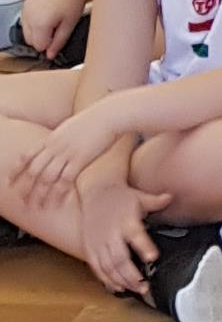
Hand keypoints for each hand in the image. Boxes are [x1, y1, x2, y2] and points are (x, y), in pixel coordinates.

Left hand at [15, 96, 135, 203]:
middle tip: (22, 199)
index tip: (11, 179)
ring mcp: (66, 153)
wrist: (109, 115)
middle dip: (26, 187)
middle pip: (34, 170)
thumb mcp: (71, 127)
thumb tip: (57, 145)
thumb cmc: (95, 119)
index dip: (17, 169)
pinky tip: (58, 202)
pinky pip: (65, 180)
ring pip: (46, 178)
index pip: (27, 155)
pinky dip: (59, 193)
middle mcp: (55, 146)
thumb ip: (61, 138)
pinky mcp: (80, 160)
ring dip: (40, 194)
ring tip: (38, 206)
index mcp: (51, 138)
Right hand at [16, 0, 81, 57]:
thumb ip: (58, 42)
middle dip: (43, 38)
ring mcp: (26, 8)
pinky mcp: (26, 2)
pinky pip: (26, 20)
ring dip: (38, 30)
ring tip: (53, 18)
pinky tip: (47, 13)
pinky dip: (34, 21)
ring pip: (27, 31)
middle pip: (31, 41)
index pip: (39, 47)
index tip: (59, 35)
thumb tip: (50, 55)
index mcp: (39, 24)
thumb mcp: (69, 25)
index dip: (50, 44)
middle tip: (58, 26)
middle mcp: (29, 16)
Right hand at [78, 182, 155, 297]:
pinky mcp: (89, 248)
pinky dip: (106, 280)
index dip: (144, 247)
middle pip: (119, 258)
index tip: (153, 257)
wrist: (95, 192)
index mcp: (126, 220)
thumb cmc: (122, 197)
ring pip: (108, 267)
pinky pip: (96, 268)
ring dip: (121, 281)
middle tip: (144, 287)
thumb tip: (170, 197)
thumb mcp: (140, 197)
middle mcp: (111, 233)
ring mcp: (98, 242)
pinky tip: (117, 288)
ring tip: (135, 290)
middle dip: (131, 275)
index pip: (135, 234)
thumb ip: (156, 201)